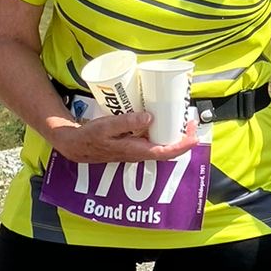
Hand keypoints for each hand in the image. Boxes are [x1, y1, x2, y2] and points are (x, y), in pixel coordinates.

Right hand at [45, 110, 198, 164]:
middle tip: (191, 120)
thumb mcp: (106, 126)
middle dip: (182, 138)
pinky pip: (152, 140)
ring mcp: (137, 150)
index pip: (166, 153)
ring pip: (161, 145)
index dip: (183, 145)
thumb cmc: (89, 137)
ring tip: (181, 118)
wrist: (75, 145)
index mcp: (136, 151)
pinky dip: (161, 131)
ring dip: (173, 134)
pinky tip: (162, 118)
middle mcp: (139, 153)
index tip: (194, 134)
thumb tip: (150, 117)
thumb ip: (127, 122)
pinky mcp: (133, 144)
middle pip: (168, 150)